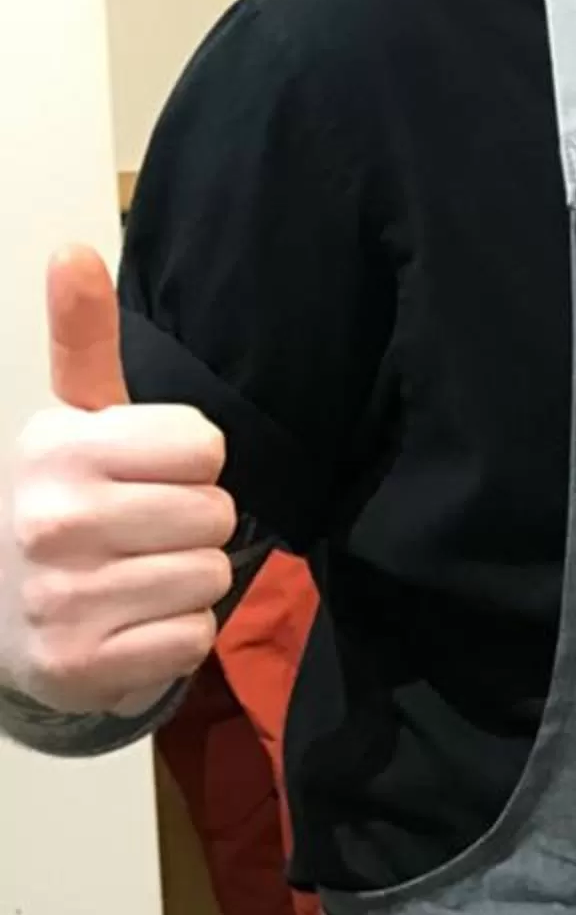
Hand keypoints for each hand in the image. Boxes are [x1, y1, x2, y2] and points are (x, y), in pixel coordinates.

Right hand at [0, 250, 236, 715]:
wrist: (5, 619)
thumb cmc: (66, 505)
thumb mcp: (76, 421)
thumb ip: (84, 338)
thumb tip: (74, 250)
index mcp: (56, 449)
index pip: (204, 446)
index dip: (190, 464)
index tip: (145, 475)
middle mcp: (51, 520)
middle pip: (216, 515)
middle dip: (194, 527)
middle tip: (141, 534)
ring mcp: (62, 598)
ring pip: (209, 578)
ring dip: (185, 584)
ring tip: (132, 579)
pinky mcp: (81, 664)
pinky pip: (192, 639)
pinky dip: (173, 637)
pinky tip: (128, 626)